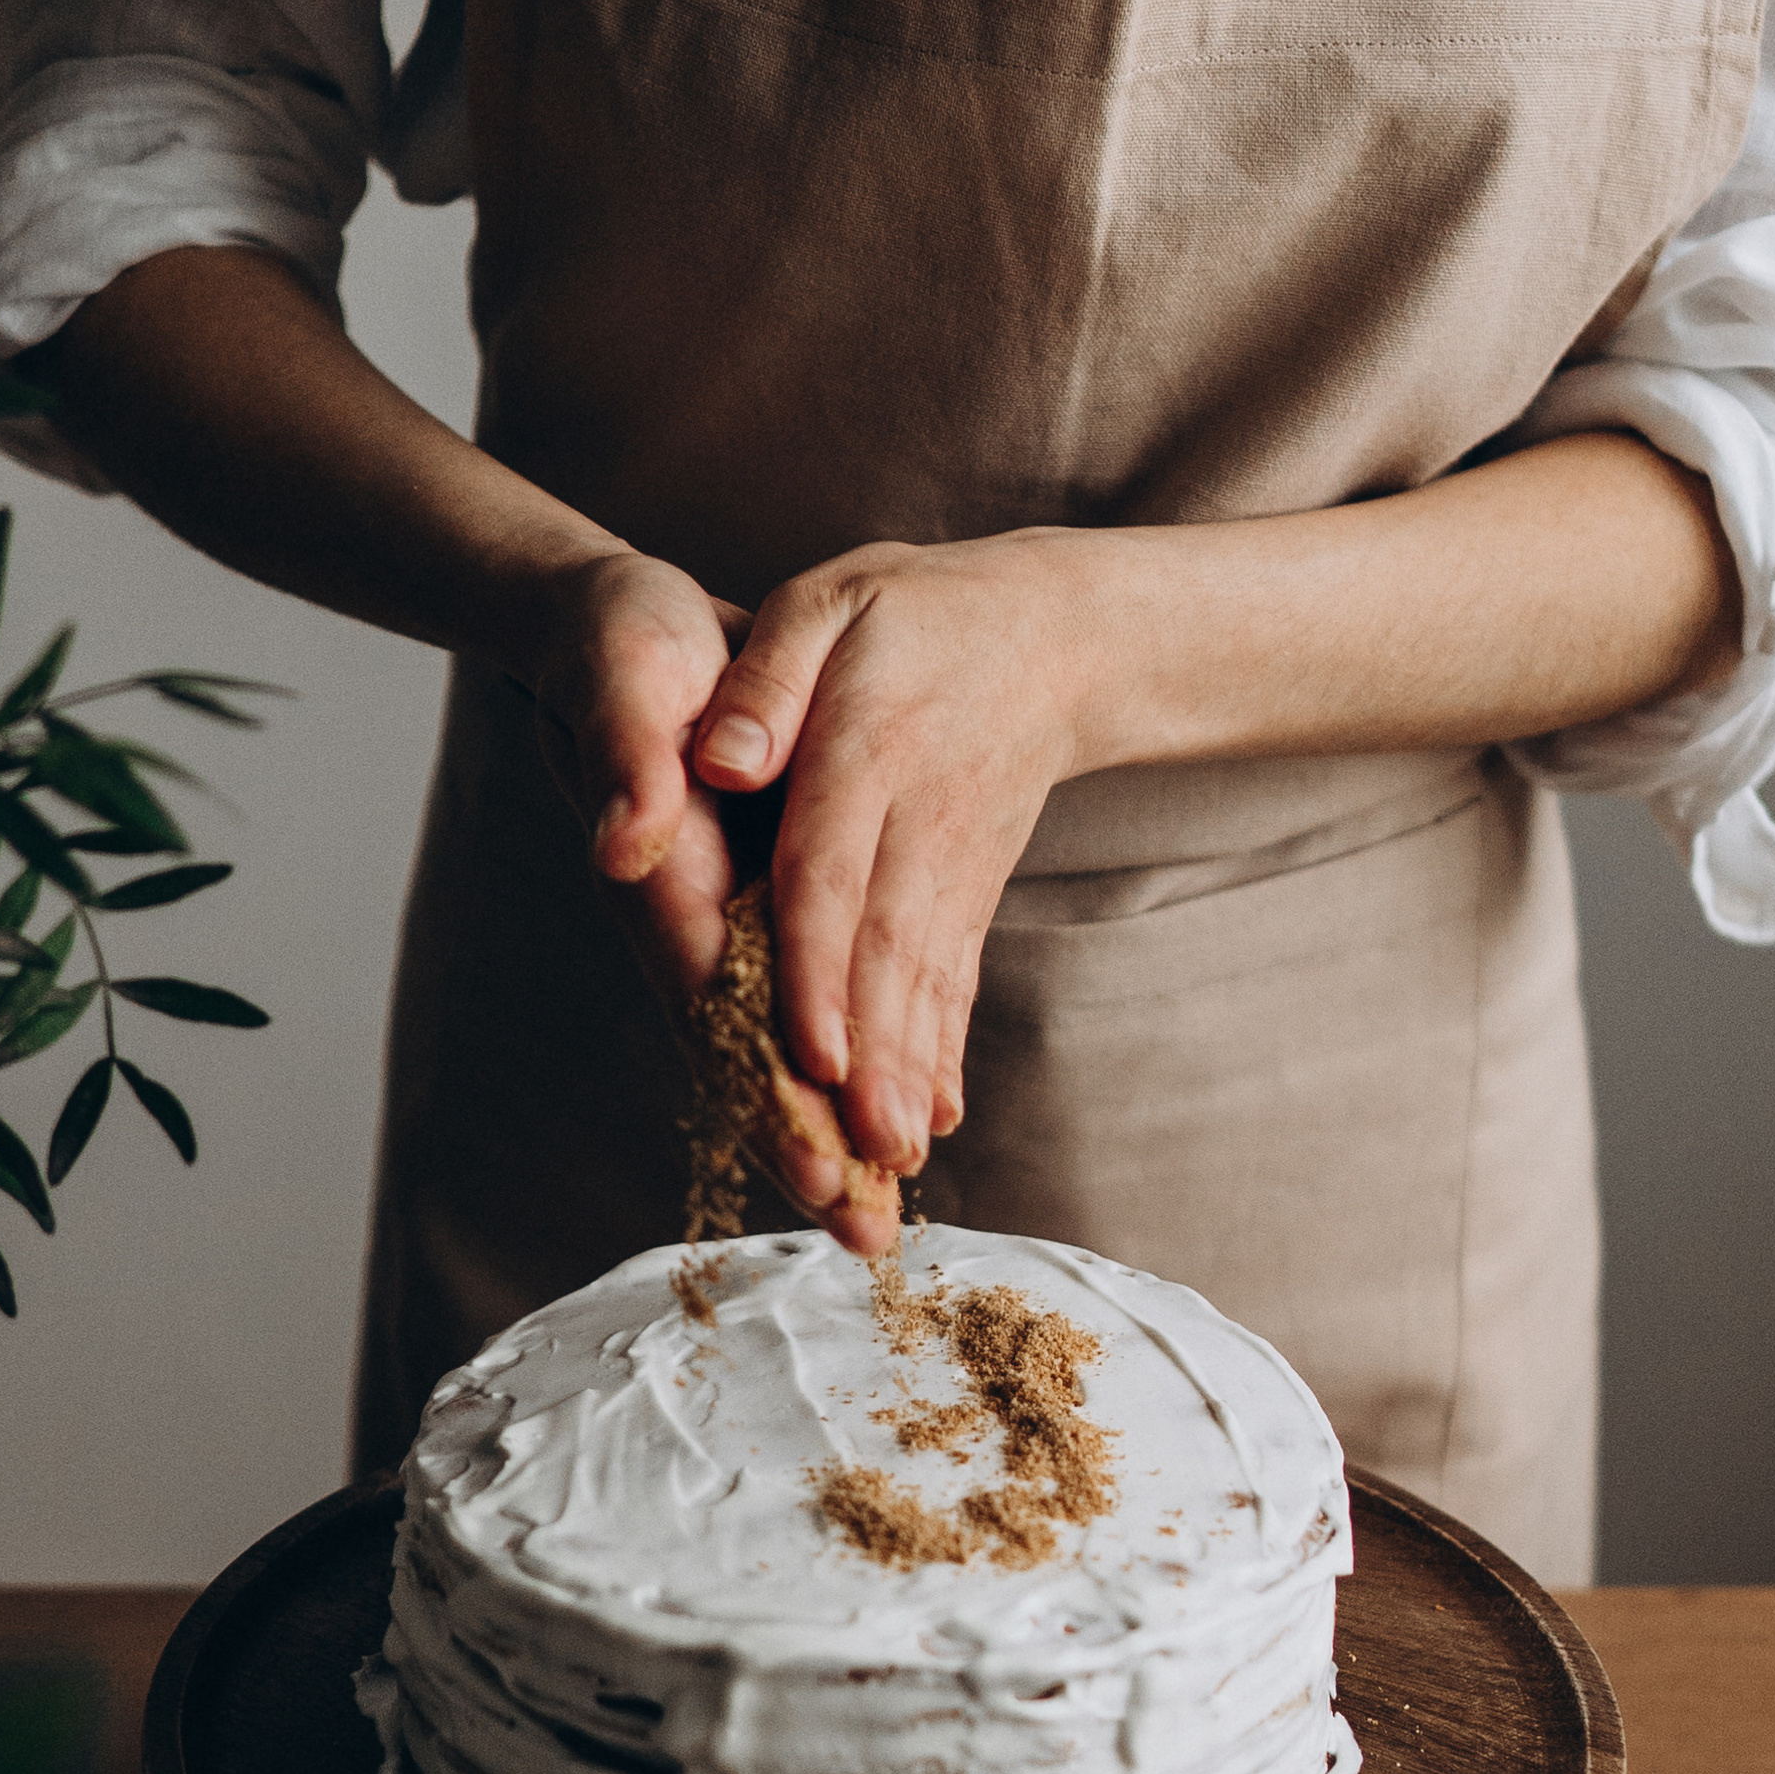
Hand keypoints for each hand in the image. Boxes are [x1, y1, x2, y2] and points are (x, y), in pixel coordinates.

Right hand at [525, 550, 896, 1244]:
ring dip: (829, 1133)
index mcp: (672, 888)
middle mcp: (697, 928)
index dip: (771, 1095)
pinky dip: (848, 1064)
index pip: (723, 1015)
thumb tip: (625, 843)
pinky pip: (803, 1010)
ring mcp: (725, 929)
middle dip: (809, 1153)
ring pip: (779, 1053)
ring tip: (882, 1218)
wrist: (629, 636)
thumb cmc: (620, 653)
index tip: (820, 1170)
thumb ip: (623, 763)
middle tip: (868, 1240)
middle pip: (752, 1064)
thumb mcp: (623, 683)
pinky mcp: (757, 914)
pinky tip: (897, 1116)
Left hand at [686, 532, 1103, 1175]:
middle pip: (884, 955)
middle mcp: (916, 824)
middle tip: (862, 1160)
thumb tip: (718, 758)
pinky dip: (943, 1053)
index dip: (818, 971)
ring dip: (910, 1079)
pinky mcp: (969, 892)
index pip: (829, 877)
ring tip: (894, 1169)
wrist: (1056, 635)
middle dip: (872, 1063)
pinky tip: (931, 1125)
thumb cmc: (913, 614)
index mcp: (865, 753)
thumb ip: (769, 680)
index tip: (816, 1057)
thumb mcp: (828, 605)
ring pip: (925, 984)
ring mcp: (953, 867)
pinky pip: (956, 981)